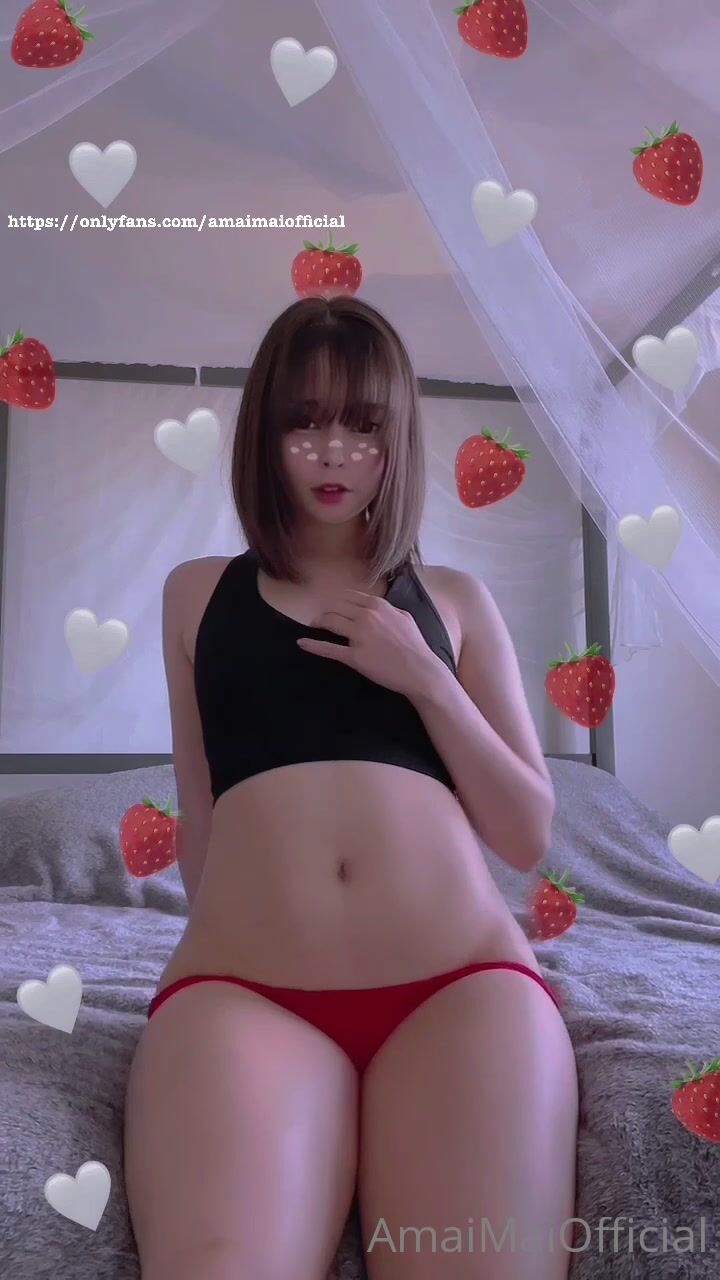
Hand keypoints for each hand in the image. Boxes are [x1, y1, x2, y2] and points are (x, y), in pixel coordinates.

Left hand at [296, 589, 443, 699]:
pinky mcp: (354, 656)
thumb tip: (380, 607)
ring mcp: (358, 636)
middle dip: (326, 611)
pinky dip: (312, 645)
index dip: (338, 602)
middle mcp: (366, 616)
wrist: (420, 670)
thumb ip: (389, 609)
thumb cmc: (415, 646)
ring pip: (330, 622)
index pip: (349, 597)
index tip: (333, 606)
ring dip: (318, 622)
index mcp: (378, 605)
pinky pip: (328, 648)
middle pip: (336, 608)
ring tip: (313, 625)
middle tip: (320, 617)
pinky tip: (302, 643)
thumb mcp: (405, 618)